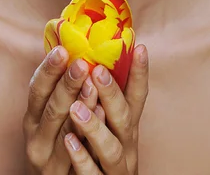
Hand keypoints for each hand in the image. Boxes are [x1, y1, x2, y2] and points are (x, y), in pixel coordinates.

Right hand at [23, 46, 105, 173]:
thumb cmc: (56, 142)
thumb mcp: (51, 116)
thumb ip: (61, 89)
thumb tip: (76, 47)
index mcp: (33, 116)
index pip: (36, 89)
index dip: (48, 69)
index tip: (62, 49)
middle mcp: (36, 136)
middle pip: (51, 107)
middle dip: (67, 83)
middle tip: (82, 63)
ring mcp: (48, 159)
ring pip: (65, 130)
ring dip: (80, 106)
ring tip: (93, 85)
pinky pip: (77, 156)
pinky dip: (87, 136)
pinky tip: (99, 117)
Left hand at [64, 44, 148, 173]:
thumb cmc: (98, 155)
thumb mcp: (108, 125)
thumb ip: (102, 99)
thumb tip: (90, 58)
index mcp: (126, 127)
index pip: (137, 97)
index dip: (140, 74)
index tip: (139, 47)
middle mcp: (126, 146)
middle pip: (124, 119)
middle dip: (112, 93)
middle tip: (96, 70)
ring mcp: (116, 169)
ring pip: (111, 149)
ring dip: (94, 127)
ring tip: (76, 107)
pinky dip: (82, 159)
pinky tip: (69, 142)